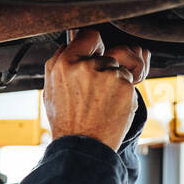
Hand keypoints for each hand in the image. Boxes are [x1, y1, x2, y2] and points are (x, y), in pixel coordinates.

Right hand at [42, 29, 150, 150]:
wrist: (82, 147)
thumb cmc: (68, 123)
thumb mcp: (52, 91)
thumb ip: (61, 65)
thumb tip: (73, 43)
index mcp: (62, 65)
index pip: (89, 35)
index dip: (96, 46)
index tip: (98, 54)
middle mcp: (83, 66)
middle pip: (111, 51)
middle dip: (112, 66)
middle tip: (102, 88)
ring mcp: (105, 74)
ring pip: (123, 66)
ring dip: (122, 78)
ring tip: (108, 99)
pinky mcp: (124, 84)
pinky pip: (132, 79)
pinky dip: (128, 92)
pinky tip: (116, 105)